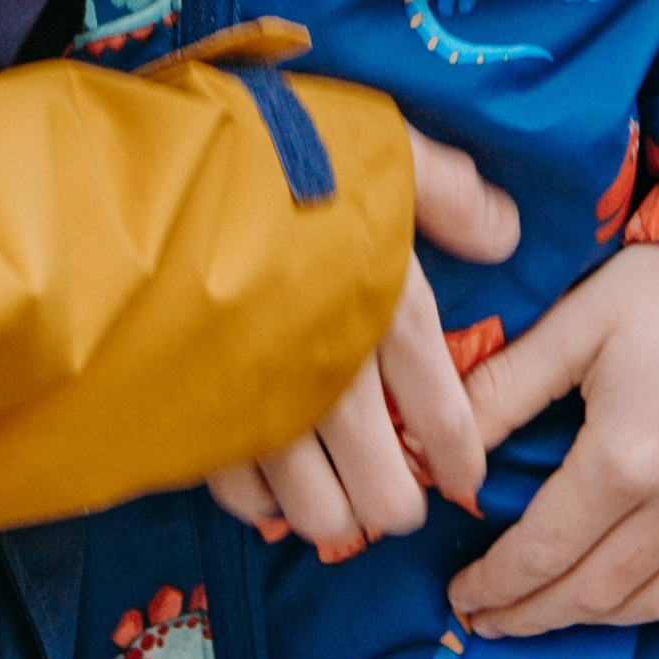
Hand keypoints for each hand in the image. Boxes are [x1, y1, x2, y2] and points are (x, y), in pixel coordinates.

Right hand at [208, 124, 517, 563]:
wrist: (154, 184)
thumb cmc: (273, 155)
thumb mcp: (376, 146)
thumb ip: (444, 192)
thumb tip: (503, 233)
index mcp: (388, 313)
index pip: (442, 418)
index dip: (457, 459)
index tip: (462, 477)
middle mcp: (336, 378)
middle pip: (383, 492)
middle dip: (396, 504)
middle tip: (394, 494)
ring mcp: (265, 408)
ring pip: (317, 512)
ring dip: (333, 513)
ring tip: (336, 500)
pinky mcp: (202, 419)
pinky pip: (242, 497)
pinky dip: (262, 501)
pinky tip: (270, 484)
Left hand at [448, 244, 658, 633]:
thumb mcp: (577, 322)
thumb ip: (503, 390)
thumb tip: (431, 448)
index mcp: (625, 458)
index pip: (543, 553)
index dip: (496, 585)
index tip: (462, 597)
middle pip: (594, 593)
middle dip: (532, 614)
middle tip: (491, 618)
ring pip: (658, 604)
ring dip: (597, 618)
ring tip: (554, 609)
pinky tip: (646, 598)